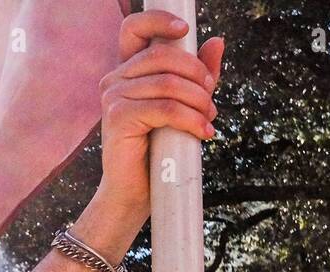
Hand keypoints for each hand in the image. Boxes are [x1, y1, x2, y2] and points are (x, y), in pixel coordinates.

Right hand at [95, 12, 223, 221]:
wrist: (135, 193)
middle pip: (163, 54)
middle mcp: (114, 79)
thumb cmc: (158, 151)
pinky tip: (203, 133)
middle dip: (197, 74)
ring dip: (199, 102)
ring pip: (168, 83)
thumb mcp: (184, 106)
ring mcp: (113, 98)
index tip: (185, 31)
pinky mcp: (117, 118)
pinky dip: (190, 120)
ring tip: (208, 121)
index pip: (134, 28)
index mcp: (127, 71)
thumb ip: (197, 76)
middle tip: (211, 99)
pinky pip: (165, 108)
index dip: (158, 20)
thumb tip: (216, 42)